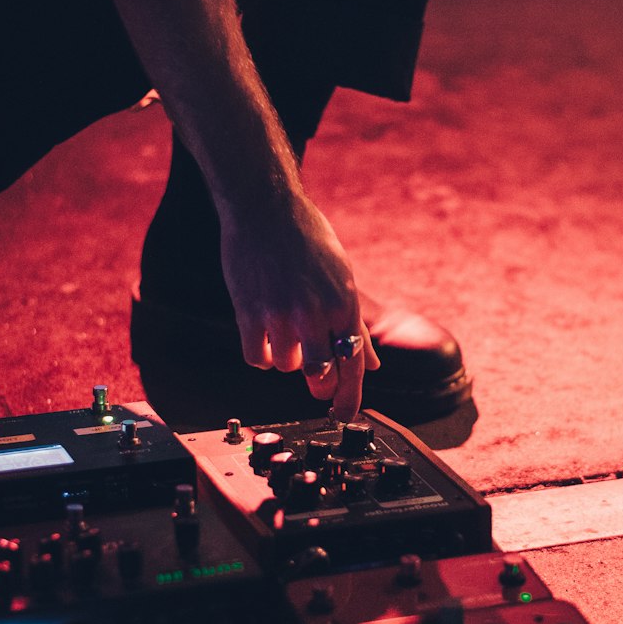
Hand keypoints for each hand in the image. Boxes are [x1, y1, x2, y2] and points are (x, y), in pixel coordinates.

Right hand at [218, 192, 379, 421]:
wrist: (265, 209)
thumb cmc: (307, 238)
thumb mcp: (342, 277)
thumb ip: (356, 323)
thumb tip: (373, 363)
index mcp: (344, 303)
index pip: (354, 363)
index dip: (350, 396)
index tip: (345, 414)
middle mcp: (316, 312)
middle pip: (321, 375)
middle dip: (319, 384)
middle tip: (314, 375)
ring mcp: (281, 314)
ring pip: (286, 367)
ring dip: (286, 359)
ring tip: (284, 332)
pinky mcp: (250, 312)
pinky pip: (256, 358)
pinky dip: (259, 354)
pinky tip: (262, 335)